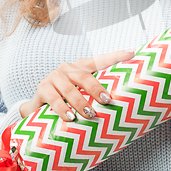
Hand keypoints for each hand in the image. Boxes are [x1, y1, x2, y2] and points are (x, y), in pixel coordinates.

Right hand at [19, 49, 134, 120]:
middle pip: (85, 77)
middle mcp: (68, 68)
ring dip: (81, 103)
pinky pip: (54, 99)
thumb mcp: (83, 93)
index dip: (115, 56)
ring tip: (90, 115)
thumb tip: (125, 100)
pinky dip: (63, 109)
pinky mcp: (42, 89)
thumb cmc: (68, 99)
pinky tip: (70, 117)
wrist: (39, 106)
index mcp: (81, 66)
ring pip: (69, 90)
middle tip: (107, 101)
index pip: (100, 60)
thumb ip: (97, 93)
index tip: (131, 52)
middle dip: (97, 89)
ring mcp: (54, 77)